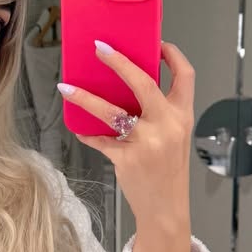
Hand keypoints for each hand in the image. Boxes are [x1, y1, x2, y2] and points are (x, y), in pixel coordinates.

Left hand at [60, 39, 194, 233]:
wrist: (166, 208)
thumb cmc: (167, 170)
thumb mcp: (173, 136)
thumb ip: (158, 113)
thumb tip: (127, 86)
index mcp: (183, 116)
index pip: (185, 76)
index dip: (172, 55)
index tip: (156, 43)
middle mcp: (167, 126)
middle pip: (143, 83)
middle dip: (119, 62)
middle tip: (99, 48)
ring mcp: (147, 142)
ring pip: (111, 111)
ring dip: (85, 98)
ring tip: (66, 87)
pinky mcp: (127, 158)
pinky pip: (100, 139)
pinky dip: (88, 133)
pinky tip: (80, 129)